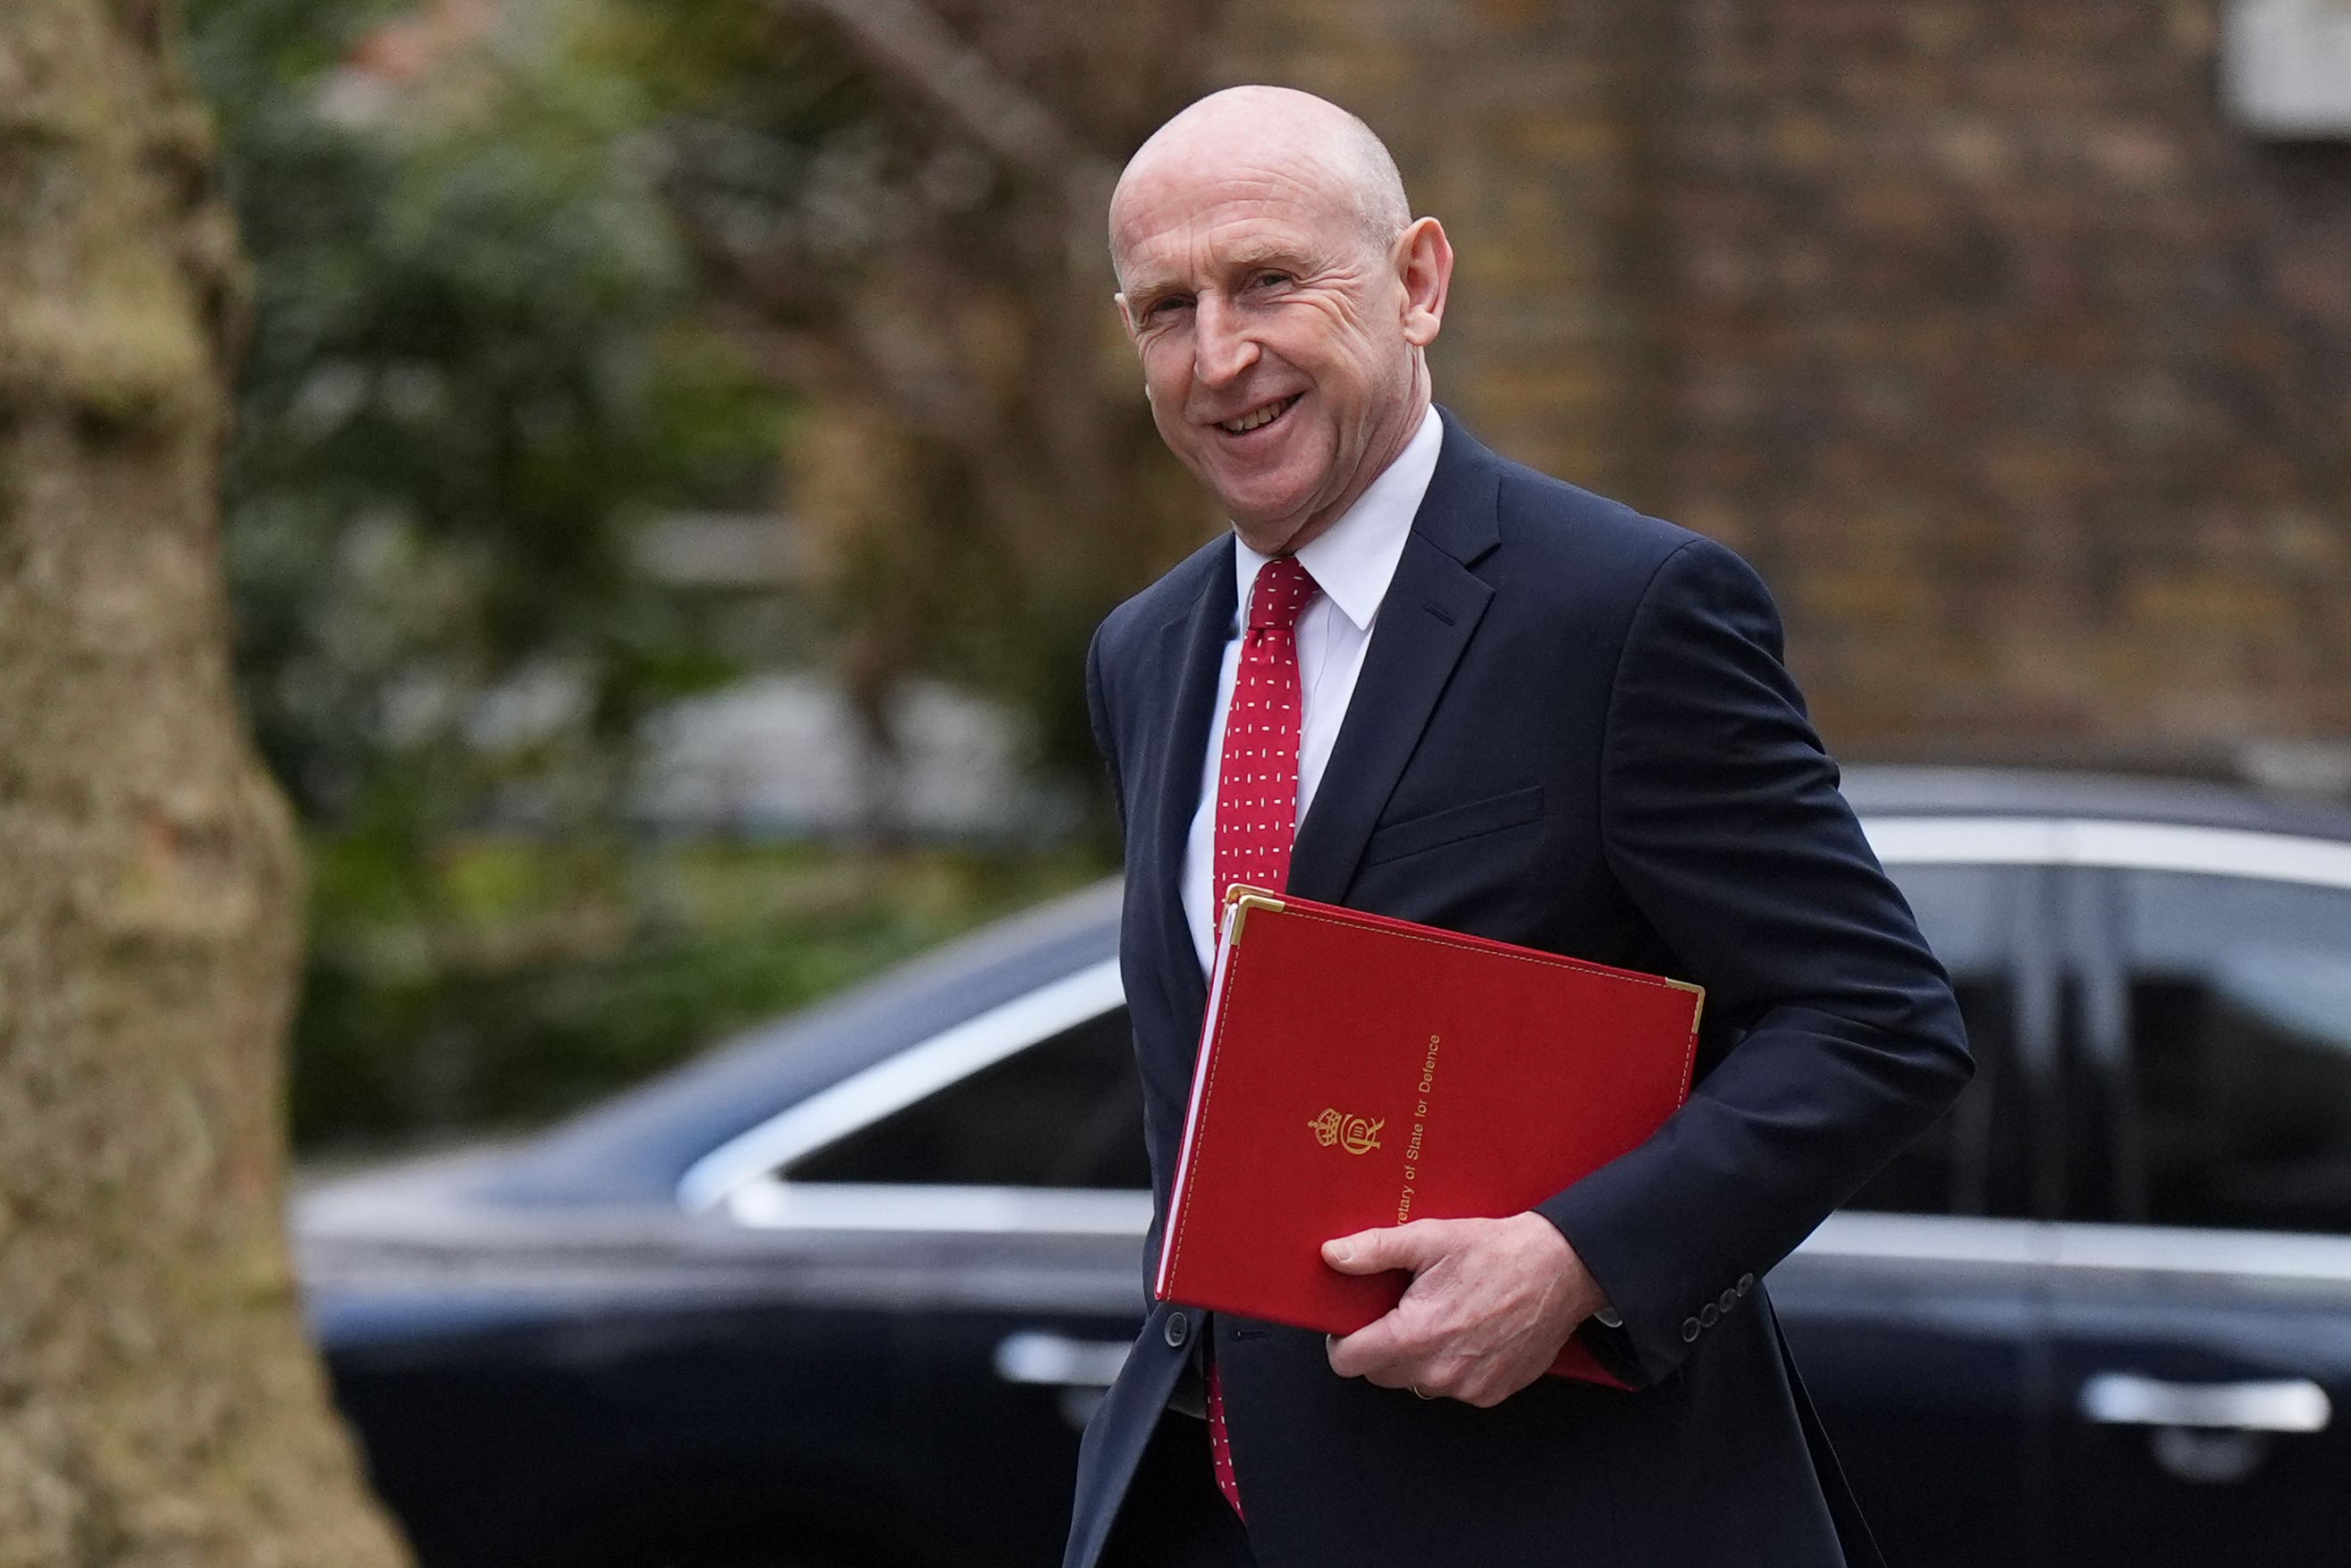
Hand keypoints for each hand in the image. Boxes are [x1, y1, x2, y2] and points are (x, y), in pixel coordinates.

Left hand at [1321, 1213, 1607, 1407]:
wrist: (1560, 1268)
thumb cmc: (1495, 1251)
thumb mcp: (1429, 1238)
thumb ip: (1374, 1249)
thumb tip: (1332, 1255)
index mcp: (1416, 1335)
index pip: (1349, 1362)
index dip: (1342, 1341)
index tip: (1351, 1324)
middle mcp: (1440, 1371)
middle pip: (1379, 1374)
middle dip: (1379, 1346)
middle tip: (1399, 1311)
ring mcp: (1468, 1387)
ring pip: (1415, 1382)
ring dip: (1416, 1358)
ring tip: (1438, 1317)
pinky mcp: (1492, 1393)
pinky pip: (1452, 1387)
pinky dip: (1450, 1366)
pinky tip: (1466, 1333)